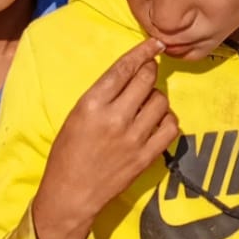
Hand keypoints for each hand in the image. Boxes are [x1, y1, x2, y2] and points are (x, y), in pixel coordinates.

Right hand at [31, 39, 177, 238]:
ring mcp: (133, 138)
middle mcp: (115, 117)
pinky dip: (167, 119)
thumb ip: (104, 93)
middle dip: (149, 72)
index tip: (155, 43)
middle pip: (147, 79)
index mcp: (93, 103)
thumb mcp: (77, 114)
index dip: (143, 51)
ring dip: (156, 97)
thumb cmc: (67, 152)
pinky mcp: (146, 156)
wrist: (70, 195)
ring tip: (145, 105)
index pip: (125, 68)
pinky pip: (171, 126)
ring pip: (161, 100)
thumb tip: (132, 72)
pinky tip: (156, 122)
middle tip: (146, 76)